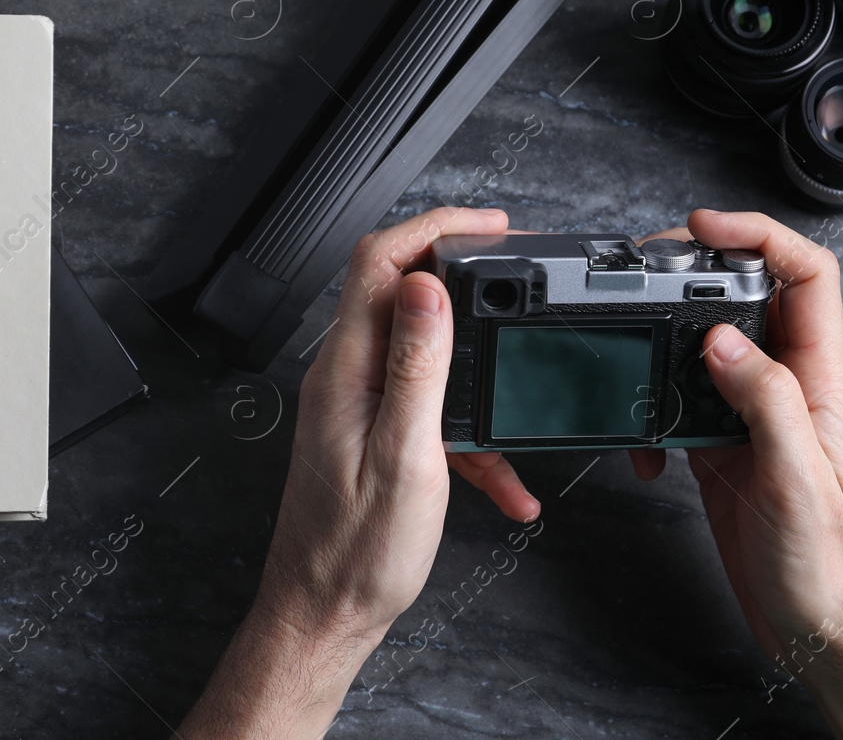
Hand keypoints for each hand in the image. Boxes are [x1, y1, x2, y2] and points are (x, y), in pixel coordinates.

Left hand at [179, 206, 537, 738]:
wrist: (322, 616)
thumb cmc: (354, 553)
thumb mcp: (405, 456)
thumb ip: (417, 367)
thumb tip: (429, 286)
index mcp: (345, 369)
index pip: (380, 260)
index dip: (437, 226)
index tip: (491, 225)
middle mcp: (344, 374)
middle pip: (404, 292)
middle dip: (468, 280)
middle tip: (519, 280)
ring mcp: (356, 402)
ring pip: (425, 353)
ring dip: (476, 369)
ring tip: (520, 383)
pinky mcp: (371, 431)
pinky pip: (427, 407)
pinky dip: (470, 434)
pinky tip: (505, 480)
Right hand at [631, 210, 842, 738]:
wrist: (821, 632)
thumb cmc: (830, 568)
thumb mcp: (798, 480)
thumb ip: (764, 401)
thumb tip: (722, 337)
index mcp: (824, 382)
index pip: (808, 276)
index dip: (759, 235)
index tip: (704, 227)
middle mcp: (792, 389)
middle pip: (749, 297)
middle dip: (697, 274)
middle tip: (648, 268)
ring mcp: (756, 418)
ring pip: (709, 346)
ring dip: (666, 345)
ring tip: (632, 349)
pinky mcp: (726, 449)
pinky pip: (684, 403)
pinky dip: (654, 411)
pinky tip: (645, 446)